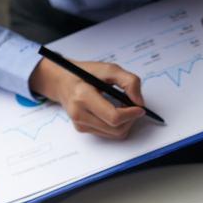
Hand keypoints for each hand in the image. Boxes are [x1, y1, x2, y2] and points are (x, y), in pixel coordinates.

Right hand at [29, 58, 144, 138]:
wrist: (63, 82)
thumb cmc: (85, 73)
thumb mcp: (108, 69)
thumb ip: (128, 81)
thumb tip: (139, 101)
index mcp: (82, 96)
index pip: (114, 117)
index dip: (131, 114)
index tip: (139, 108)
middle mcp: (79, 113)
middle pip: (116, 128)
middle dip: (130, 118)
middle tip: (132, 105)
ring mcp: (80, 124)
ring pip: (114, 134)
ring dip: (125, 122)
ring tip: (122, 107)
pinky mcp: (82, 130)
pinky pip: (108, 134)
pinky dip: (116, 125)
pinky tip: (113, 112)